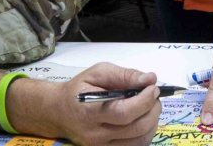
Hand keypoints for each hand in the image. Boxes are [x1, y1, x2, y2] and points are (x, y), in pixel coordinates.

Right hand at [33, 63, 160, 145]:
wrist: (57, 111)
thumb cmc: (79, 89)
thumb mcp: (98, 73)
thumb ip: (124, 75)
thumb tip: (150, 79)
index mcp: (90, 111)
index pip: (124, 113)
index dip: (144, 101)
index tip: (153, 88)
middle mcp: (95, 134)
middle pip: (135, 128)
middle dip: (153, 110)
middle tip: (155, 97)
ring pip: (139, 141)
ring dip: (152, 123)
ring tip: (150, 108)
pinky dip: (144, 134)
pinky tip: (142, 120)